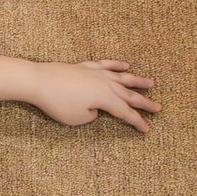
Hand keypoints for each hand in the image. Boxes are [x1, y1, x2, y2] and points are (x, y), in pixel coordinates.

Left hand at [28, 60, 159, 132]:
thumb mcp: (77, 118)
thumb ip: (92, 115)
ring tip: (151, 83)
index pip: (126, 113)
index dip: (138, 122)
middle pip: (129, 95)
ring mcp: (96, 73)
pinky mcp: (84, 67)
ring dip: (137, 81)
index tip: (148, 130)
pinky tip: (125, 66)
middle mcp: (106, 84)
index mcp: (106, 99)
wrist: (37, 81)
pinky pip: (105, 65)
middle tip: (158, 108)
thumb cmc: (56, 102)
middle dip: (145, 103)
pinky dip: (117, 65)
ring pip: (122, 77)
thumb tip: (95, 109)